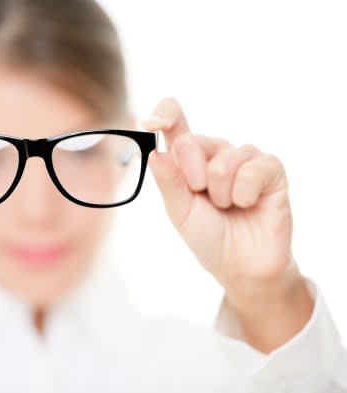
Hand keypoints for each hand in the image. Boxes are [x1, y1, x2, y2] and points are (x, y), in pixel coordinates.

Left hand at [143, 97, 299, 300]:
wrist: (241, 266)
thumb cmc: (207, 236)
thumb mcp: (179, 211)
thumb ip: (168, 181)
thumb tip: (154, 151)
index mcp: (188, 157)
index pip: (174, 121)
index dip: (164, 114)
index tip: (151, 122)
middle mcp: (215, 151)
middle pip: (191, 142)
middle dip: (191, 178)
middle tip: (204, 199)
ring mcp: (244, 157)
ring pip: (222, 160)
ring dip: (220, 193)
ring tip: (227, 207)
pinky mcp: (270, 168)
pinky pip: (251, 170)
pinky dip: (243, 195)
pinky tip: (248, 205)